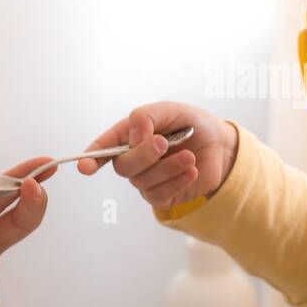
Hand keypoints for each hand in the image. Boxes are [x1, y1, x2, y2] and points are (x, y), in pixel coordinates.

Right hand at [77, 102, 238, 211]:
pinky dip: (176, 182)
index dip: (91, 158)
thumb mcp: (170, 109)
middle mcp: (133, 160)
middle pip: (123, 166)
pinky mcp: (161, 196)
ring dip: (167, 167)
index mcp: (129, 137)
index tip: (84, 167)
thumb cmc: (192, 124)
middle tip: (164, 142)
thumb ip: (146, 117)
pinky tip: (191, 171)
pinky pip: (158, 196)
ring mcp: (146, 180)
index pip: (104, 148)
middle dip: (143, 155)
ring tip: (189, 156)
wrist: (221, 146)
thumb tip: (133, 137)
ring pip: (142, 181)